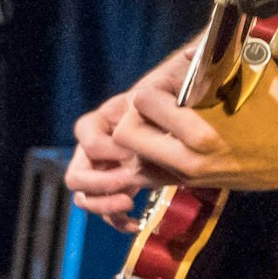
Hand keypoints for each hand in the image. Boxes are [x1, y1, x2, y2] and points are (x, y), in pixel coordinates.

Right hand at [65, 44, 197, 228]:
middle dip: (99, 180)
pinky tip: (137, 222)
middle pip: (78, 170)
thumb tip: (195, 56)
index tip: (132, 152)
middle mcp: (104, 141)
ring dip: (101, 202)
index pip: (88, 133)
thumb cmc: (189, 88)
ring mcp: (111, 166)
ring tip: (126, 203)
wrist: (199, 108)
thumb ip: (187, 68)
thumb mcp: (187, 76)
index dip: (105, 147)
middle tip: (128, 180)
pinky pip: (106, 208)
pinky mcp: (124, 184)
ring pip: (85, 192)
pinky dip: (115, 218)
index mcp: (112, 114)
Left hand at [109, 62, 277, 196]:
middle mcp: (190, 159)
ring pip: (135, 159)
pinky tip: (168, 141)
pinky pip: (152, 175)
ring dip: (140, 138)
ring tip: (160, 123)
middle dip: (134, 116)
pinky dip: (151, 158)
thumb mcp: (253, 73)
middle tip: (155, 105)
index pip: (142, 104)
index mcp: (201, 131)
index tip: (167, 86)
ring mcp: (190, 176)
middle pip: (125, 137)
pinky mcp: (195, 185)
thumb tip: (202, 29)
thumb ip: (220, 55)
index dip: (151, 89)